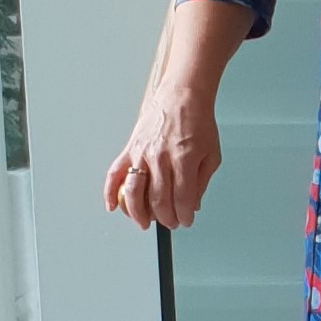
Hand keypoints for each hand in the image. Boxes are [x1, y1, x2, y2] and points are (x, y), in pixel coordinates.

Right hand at [104, 87, 222, 230]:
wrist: (182, 96)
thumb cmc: (198, 122)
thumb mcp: (211, 154)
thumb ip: (202, 182)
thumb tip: (193, 205)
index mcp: (184, 159)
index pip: (182, 198)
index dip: (184, 215)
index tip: (185, 221)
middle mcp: (161, 158)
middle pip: (158, 199)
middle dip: (165, 218)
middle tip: (170, 223)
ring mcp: (142, 153)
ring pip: (133, 192)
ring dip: (137, 213)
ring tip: (145, 223)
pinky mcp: (129, 148)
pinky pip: (114, 173)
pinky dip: (109, 192)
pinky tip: (112, 206)